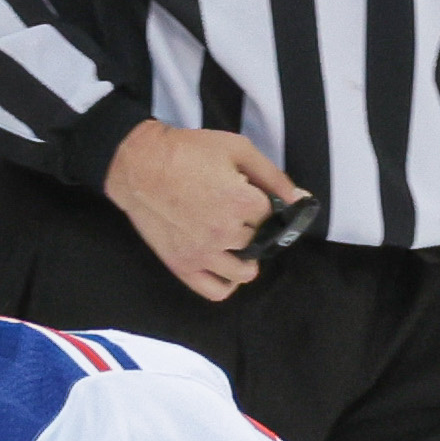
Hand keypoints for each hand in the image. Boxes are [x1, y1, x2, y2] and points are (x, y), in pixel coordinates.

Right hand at [105, 120, 302, 303]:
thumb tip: (300, 198)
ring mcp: (204, 254)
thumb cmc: (187, 151)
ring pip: (245, 272)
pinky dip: (227, 283)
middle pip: (259, 241)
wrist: (139, 164)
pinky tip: (225, 265)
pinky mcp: (184, 266)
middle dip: (252, 227)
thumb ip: (272, 175)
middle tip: (235, 212)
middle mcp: (225, 233)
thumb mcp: (236, 149)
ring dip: (247, 258)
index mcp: (241, 202)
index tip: (250, 196)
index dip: (263, 204)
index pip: (272, 215)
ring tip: (235, 242)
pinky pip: (217, 291)